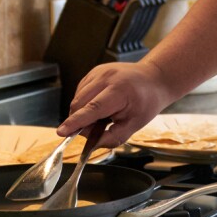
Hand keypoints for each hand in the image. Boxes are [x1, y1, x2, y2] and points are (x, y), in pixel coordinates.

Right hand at [56, 61, 178, 147]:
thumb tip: (93, 145)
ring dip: (83, 112)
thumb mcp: (136, 124)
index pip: (92, 108)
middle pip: (80, 104)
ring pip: (77, 99)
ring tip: (104, 114)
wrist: (154, 78)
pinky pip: (80, 92)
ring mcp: (98, 72)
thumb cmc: (147, 100)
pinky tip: (101, 105)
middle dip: (81, 121)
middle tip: (98, 128)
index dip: (76, 122)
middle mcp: (106, 77)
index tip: (62, 132)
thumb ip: (114, 137)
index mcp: (119, 90)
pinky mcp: (93, 72)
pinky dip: (85, 103)